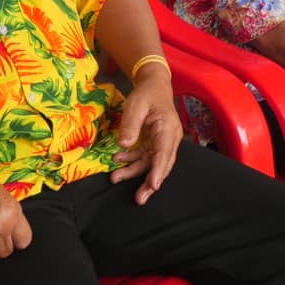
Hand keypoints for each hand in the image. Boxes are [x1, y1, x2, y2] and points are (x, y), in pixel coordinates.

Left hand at [110, 63, 182, 202]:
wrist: (153, 85)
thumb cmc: (146, 94)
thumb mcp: (136, 104)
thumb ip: (130, 124)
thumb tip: (124, 144)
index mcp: (168, 128)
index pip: (164, 153)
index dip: (159, 171)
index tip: (153, 185)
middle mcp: (169, 138)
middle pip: (162, 164)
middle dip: (150, 182)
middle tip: (139, 199)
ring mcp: (162, 142)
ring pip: (151, 164)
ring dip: (135, 172)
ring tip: (115, 178)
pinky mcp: (154, 143)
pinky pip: (144, 157)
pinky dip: (131, 161)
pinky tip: (117, 161)